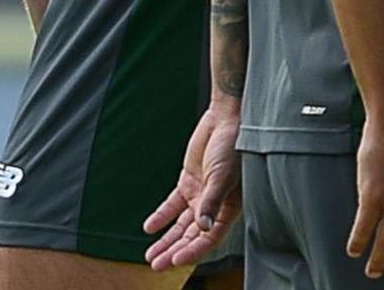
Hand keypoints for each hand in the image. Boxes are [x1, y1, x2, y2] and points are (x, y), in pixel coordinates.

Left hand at [144, 99, 241, 270]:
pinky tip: (149, 228)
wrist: (227, 118)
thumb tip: (203, 228)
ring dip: (166, 240)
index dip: (193, 252)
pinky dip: (161, 216)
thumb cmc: (234, 145)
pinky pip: (172, 205)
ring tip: (150, 256)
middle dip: (174, 251)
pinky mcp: (188, 182)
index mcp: (229, 209)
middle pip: (192, 236)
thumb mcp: (223, 175)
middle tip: (156, 265)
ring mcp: (200, 195)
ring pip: (180, 225)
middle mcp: (214, 206)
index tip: (175, 261)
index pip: (209, 239)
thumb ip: (211, 201)